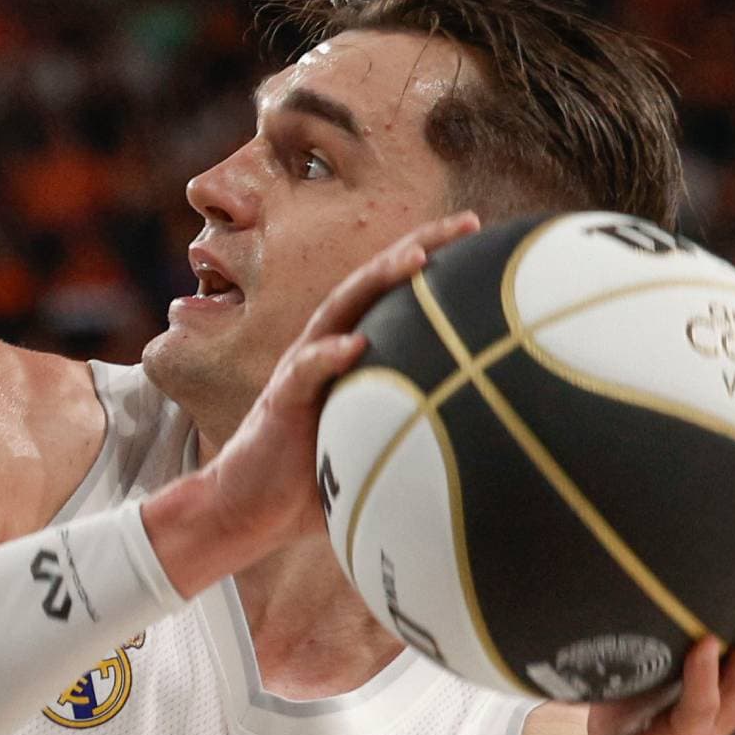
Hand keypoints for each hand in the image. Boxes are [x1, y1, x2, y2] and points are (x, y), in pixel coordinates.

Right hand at [145, 211, 481, 594]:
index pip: (398, 295)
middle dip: (420, 245)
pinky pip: (303, 371)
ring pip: (340, 310)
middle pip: (375, 282)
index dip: (438, 261)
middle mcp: (328, 348)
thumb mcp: (373, 454)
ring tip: (417, 259)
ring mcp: (302, 368)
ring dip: (377, 280)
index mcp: (353, 354)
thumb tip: (487, 461)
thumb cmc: (312, 486)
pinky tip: (355, 345)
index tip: (486, 236)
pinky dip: (328, 355)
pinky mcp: (280, 400)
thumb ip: (416, 441)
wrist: (247, 510)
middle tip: (468, 224)